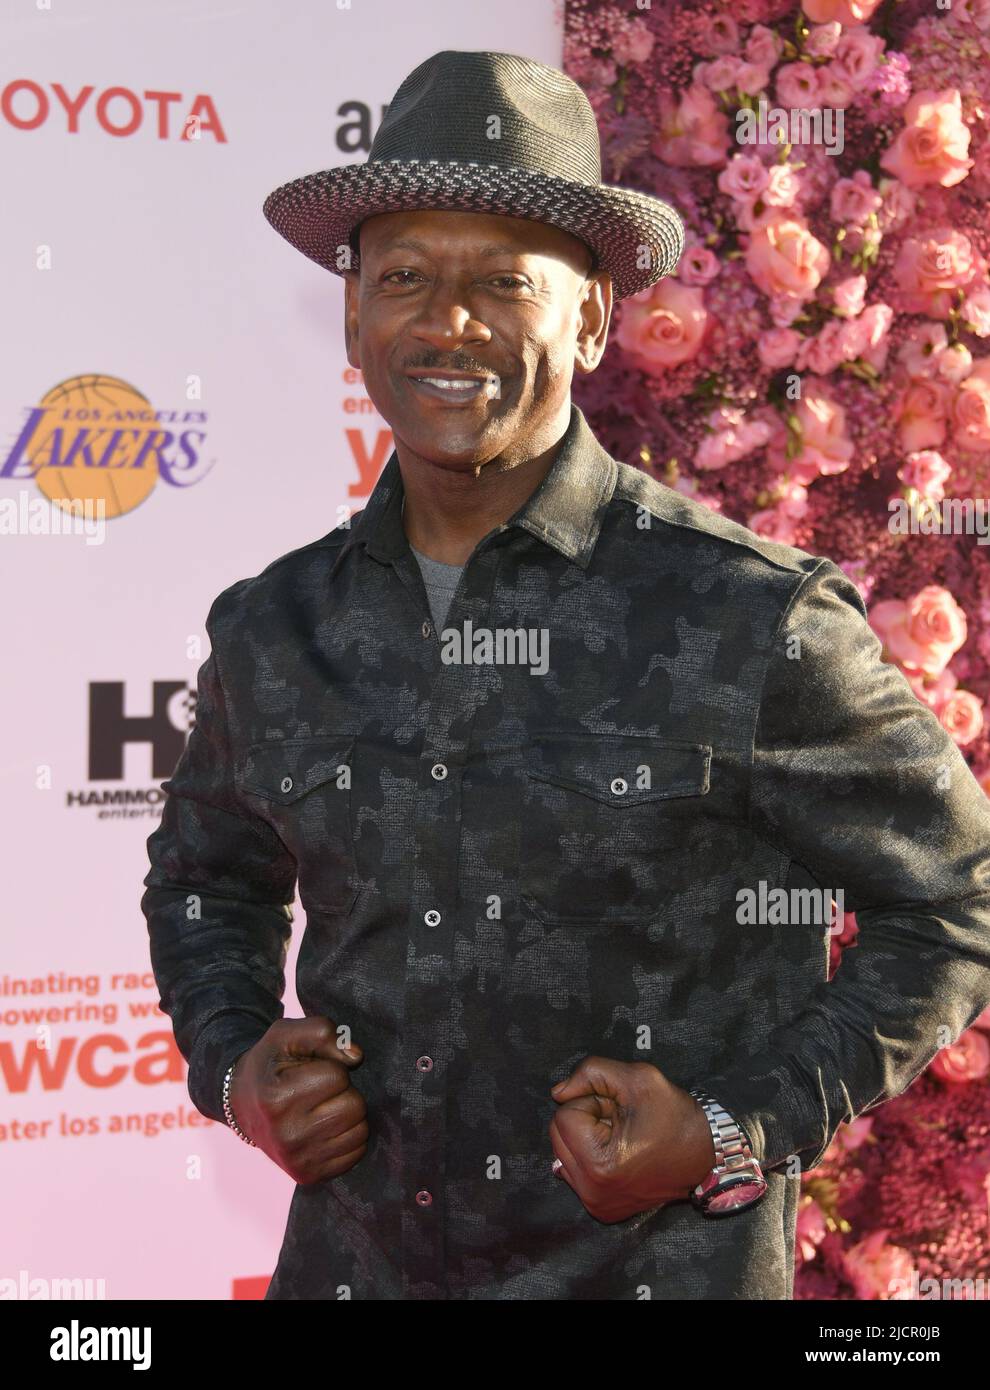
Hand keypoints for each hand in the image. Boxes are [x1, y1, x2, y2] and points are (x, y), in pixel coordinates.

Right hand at [228, 1016, 367, 1184]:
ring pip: (360, 1131)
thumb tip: (356, 1057)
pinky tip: (326, 1127)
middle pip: (354, 1106)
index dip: (330, 1067)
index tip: (310, 1071)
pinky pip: (356, 1153)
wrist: (243, 1106)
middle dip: (344, 1091)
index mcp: (277, 1099)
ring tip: (323, 1108)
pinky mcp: (309, 1176)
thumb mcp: (286, 1035)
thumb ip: (322, 1032)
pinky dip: (348, 1136)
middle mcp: (287, 1136)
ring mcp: (298, 1161)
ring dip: (348, 1113)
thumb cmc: (271, 1065)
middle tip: (320, 1090)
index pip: (338, 1076)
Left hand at [548, 1056, 715, 1222]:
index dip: (592, 1102)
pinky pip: (574, 1171)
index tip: (620, 1110)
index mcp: (600, 1164)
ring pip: (563, 1152)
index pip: (564, 1116)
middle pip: (557, 1135)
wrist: (706, 1154)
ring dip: (586, 1137)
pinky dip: (590, 1156)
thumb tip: (557, 1092)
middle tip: (619, 1120)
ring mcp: (596, 1204)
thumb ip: (590, 1073)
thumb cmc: (675, 1116)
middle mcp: (593, 1191)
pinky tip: (617, 1154)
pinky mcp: (601, 1209)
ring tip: (620, 1137)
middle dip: (585, 1119)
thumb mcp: (636, 1078)